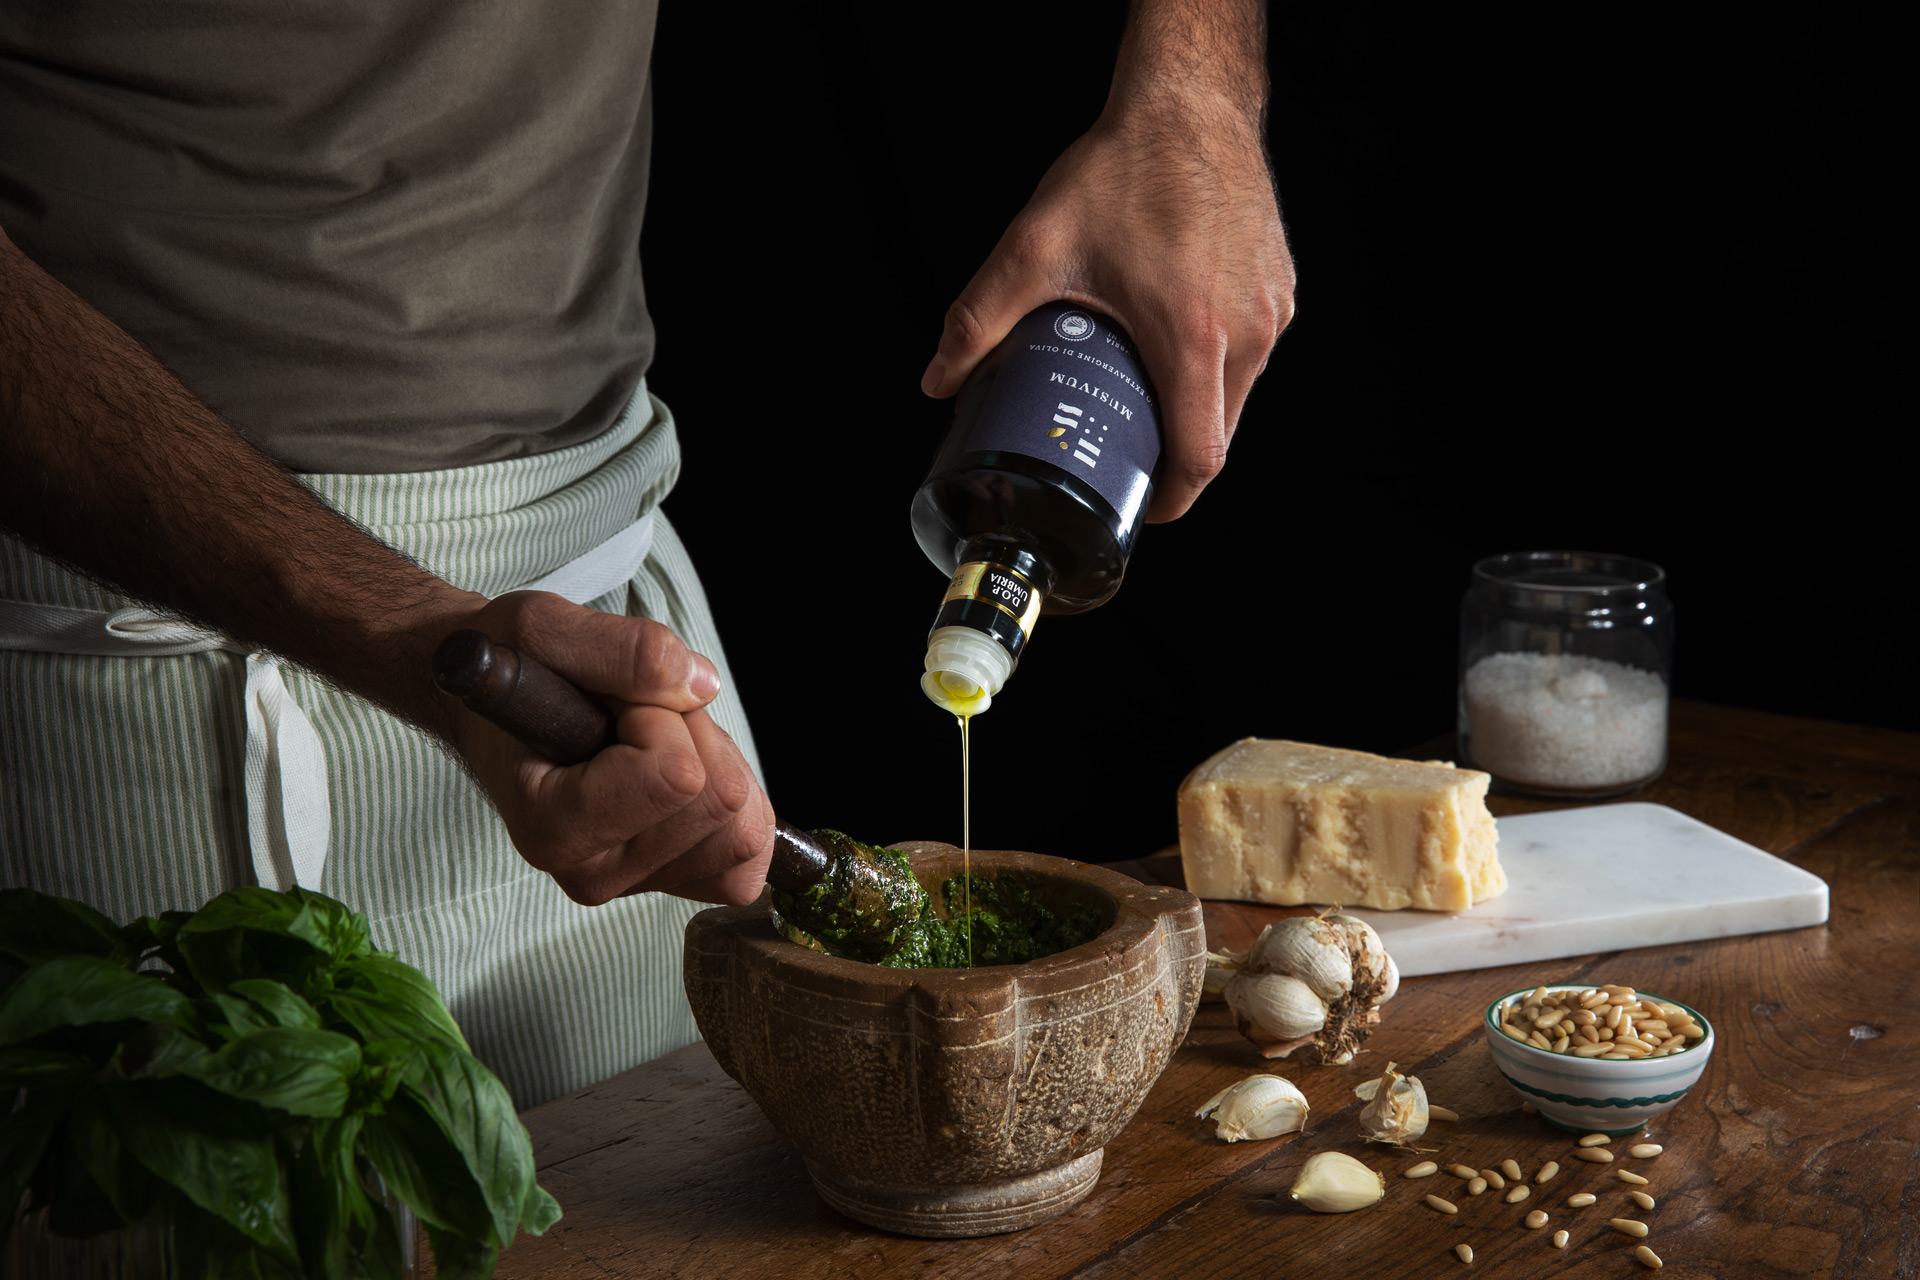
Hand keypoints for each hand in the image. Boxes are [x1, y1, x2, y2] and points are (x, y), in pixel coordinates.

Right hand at [432, 591, 775, 907]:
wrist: (497, 710)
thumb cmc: (516, 673)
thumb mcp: (542, 631)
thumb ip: (617, 649)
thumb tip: (701, 684)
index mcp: (551, 828)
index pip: (678, 776)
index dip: (660, 716)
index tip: (610, 706)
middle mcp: (593, 874)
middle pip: (721, 800)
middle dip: (693, 735)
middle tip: (632, 719)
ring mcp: (637, 884)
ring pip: (745, 830)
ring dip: (716, 763)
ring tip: (653, 743)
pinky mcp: (673, 882)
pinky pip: (751, 856)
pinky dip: (739, 802)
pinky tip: (688, 774)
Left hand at [919, 15, 1293, 522]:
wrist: (1189, 102)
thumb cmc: (1126, 168)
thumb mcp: (1035, 248)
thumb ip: (979, 319)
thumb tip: (939, 379)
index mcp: (1192, 337)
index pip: (1200, 458)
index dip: (1170, 500)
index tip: (1137, 506)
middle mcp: (1246, 331)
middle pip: (1219, 435)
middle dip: (1173, 459)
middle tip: (1124, 456)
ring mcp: (1272, 310)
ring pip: (1239, 397)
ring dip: (1195, 411)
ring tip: (1141, 401)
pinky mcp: (1281, 289)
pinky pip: (1253, 354)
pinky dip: (1217, 367)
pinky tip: (1172, 346)